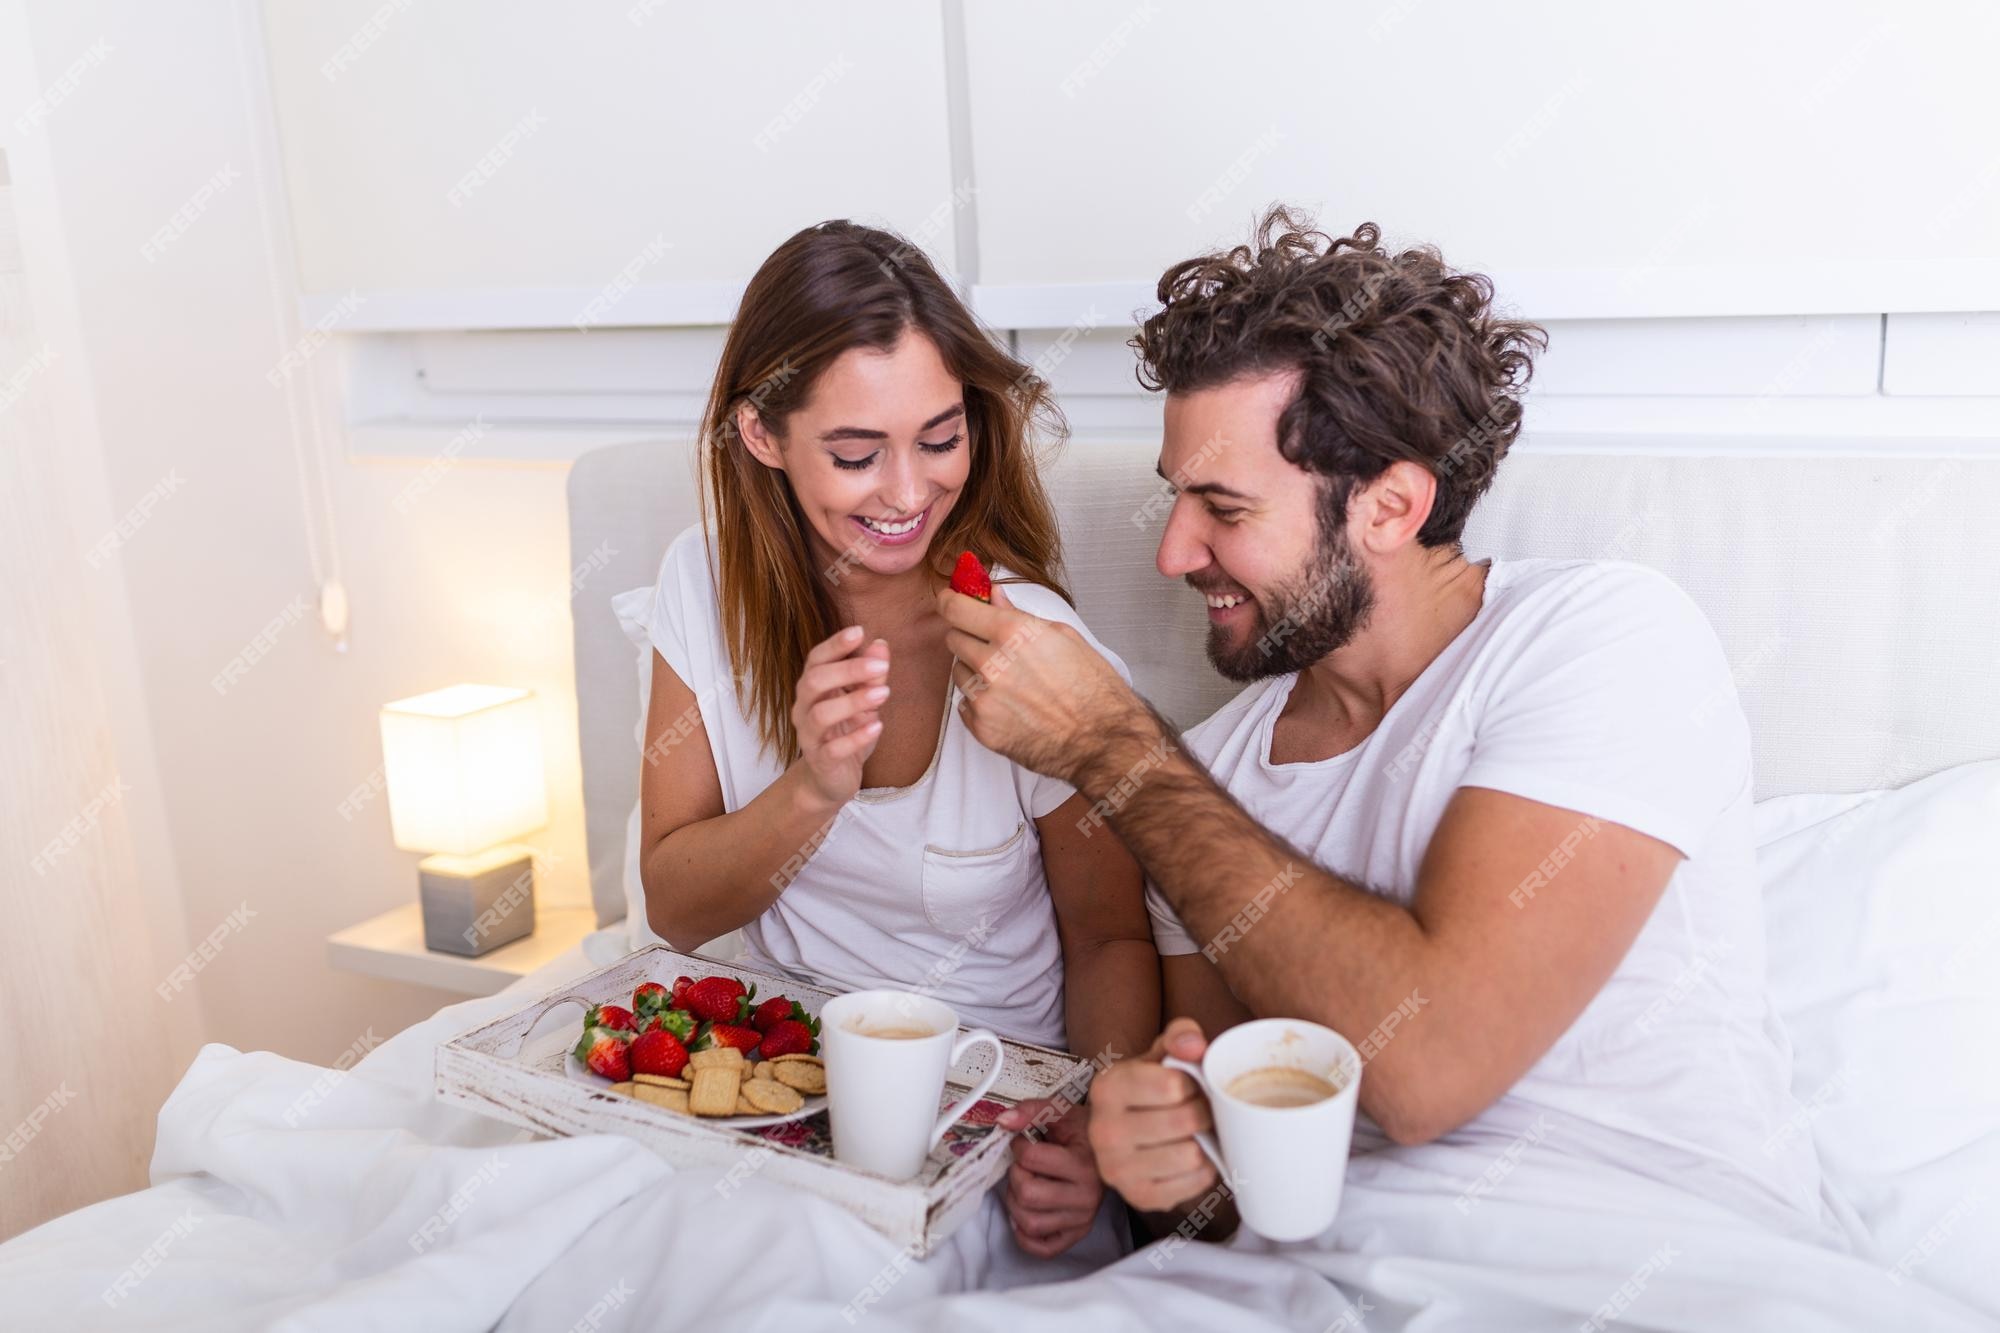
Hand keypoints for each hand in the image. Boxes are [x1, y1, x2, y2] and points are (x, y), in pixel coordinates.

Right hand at [791, 626, 890, 807]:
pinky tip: (877, 726)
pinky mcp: (820, 761)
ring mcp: (809, 736)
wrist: (831, 779)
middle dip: (848, 670)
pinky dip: (856, 737)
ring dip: (854, 701)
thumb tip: (881, 644)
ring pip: (820, 714)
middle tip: (881, 666)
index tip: (859, 631)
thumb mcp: (865, 701)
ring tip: (884, 694)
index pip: (816, 660)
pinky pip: (833, 749)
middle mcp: (804, 708)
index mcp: (812, 688)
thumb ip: (872, 675)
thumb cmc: (846, 733)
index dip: (835, 645)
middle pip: (814, 681)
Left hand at [938, 584, 1152, 785]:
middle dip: (968, 637)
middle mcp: (992, 664)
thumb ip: (1019, 614)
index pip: (956, 609)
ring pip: (958, 673)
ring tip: (1011, 681)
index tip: (950, 601)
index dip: (950, 601)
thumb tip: (994, 596)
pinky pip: (966, 705)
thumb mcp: (1063, 637)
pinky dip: (981, 703)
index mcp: (1013, 633)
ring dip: (975, 672)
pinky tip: (1011, 705)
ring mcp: (984, 698)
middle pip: (953, 639)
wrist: (1102, 740)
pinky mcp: (982, 727)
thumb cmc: (1092, 689)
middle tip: (993, 646)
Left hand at [997, 1097, 1102, 1256]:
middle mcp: (1086, 1197)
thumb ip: (1030, 1111)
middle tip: (1024, 1166)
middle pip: (1027, 1194)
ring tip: (1025, 1185)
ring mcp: (1082, 1219)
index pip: (1031, 1159)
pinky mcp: (1077, 1234)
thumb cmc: (1083, 1131)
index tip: (1024, 1142)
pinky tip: (1026, 1212)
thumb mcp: (1060, 1111)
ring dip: (1016, 1203)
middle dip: (1016, 1175)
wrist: (1109, 1149)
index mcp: (1083, 1164)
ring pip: (1029, 1223)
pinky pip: (1042, 1248)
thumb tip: (1003, 1122)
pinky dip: (1025, 1235)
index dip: (1019, 1146)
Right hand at [1086, 1018, 1216, 1212]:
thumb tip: (1194, 1045)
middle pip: (1185, 1121)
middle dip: (1204, 1112)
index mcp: (1106, 1087)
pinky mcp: (1139, 1197)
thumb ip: (1180, 1036)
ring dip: (1205, 1142)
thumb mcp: (1161, 1054)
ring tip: (1196, 1132)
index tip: (1190, 1086)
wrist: (1129, 1134)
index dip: (1194, 1084)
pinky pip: (1194, 1182)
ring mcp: (1118, 1169)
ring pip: (1191, 1154)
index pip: (1172, 1086)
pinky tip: (1190, 1155)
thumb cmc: (1151, 1089)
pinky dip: (1203, 1169)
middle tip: (1201, 1110)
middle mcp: (1103, 1131)